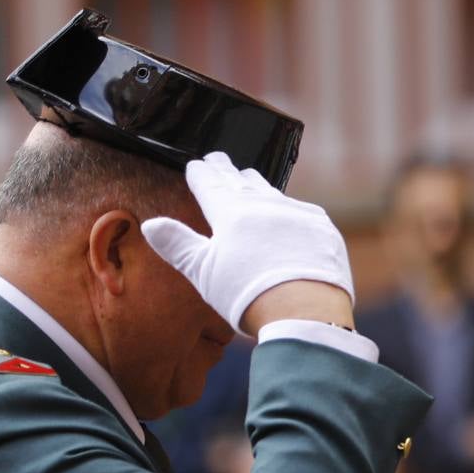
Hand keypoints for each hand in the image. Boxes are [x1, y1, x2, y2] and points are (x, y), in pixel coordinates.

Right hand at [141, 152, 356, 333]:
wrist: (307, 313)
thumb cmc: (249, 296)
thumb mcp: (203, 272)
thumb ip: (177, 244)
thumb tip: (150, 224)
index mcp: (231, 213)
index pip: (210, 184)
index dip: (200, 173)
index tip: (196, 164)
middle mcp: (265, 206)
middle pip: (241, 181)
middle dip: (226, 170)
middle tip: (218, 160)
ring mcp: (298, 215)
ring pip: (272, 192)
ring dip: (258, 184)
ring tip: (248, 178)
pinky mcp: (323, 230)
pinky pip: (302, 209)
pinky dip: (289, 207)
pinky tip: (287, 208)